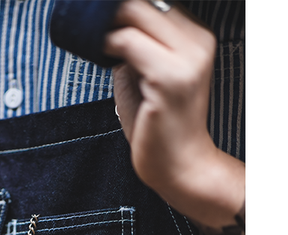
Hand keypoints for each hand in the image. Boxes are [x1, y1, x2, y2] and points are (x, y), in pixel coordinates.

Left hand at [104, 0, 243, 228]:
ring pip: (135, 13)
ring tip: (93, 39)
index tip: (101, 17)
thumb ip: (135, 49)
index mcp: (196, 40)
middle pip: (145, 2)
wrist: (178, 166)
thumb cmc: (159, 128)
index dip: (124, 8)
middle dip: (112, 10)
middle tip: (89, 24)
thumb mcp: (147, 78)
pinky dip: (108, 43)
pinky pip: (128, 42)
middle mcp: (197, 43)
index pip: (156, 3)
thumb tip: (108, 28)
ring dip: (107, 24)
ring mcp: (186, 59)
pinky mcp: (168, 78)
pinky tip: (101, 53)